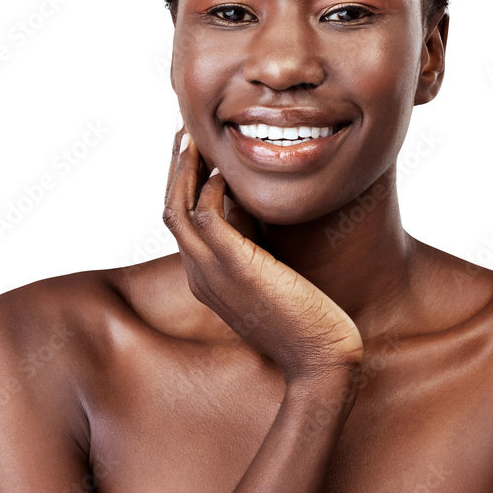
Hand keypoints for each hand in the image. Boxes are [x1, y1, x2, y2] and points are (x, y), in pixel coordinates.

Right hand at [163, 128, 363, 386]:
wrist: (321, 359)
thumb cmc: (307, 322)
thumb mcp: (272, 278)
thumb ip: (257, 248)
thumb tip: (255, 211)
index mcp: (208, 278)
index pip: (183, 223)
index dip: (184, 185)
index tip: (195, 153)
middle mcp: (201, 275)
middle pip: (171, 210)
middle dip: (175, 168)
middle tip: (183, 132)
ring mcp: (213, 273)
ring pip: (178, 209)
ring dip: (183, 169)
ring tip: (192, 137)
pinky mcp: (235, 268)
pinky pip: (207, 216)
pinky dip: (210, 190)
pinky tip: (223, 172)